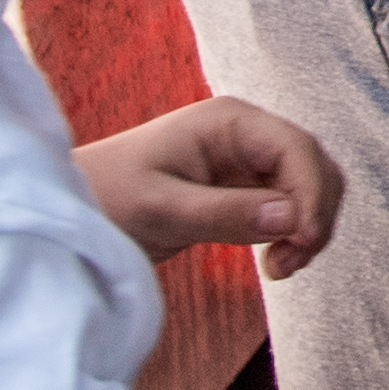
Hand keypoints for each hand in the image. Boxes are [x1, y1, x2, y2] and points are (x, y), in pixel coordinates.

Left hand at [77, 96, 343, 280]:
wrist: (74, 212)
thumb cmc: (106, 200)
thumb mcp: (161, 209)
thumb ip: (226, 213)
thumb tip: (292, 219)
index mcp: (229, 121)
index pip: (296, 148)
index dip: (311, 194)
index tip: (302, 242)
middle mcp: (245, 134)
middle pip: (313, 165)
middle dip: (314, 214)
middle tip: (286, 265)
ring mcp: (246, 161)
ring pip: (307, 188)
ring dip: (307, 227)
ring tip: (279, 268)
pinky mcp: (242, 190)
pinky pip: (288, 207)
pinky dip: (292, 234)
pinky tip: (272, 262)